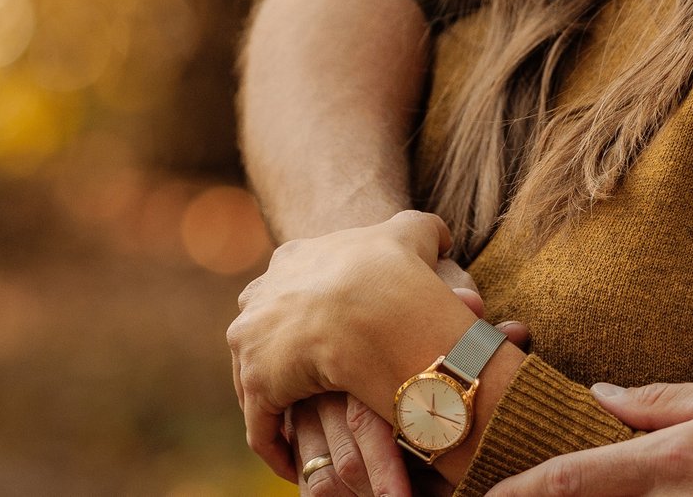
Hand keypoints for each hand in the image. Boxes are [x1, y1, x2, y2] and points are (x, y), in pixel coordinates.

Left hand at [230, 211, 478, 477]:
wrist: (370, 306)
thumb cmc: (394, 269)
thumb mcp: (410, 234)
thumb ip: (423, 231)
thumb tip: (441, 239)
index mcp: (293, 260)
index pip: (291, 288)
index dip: (308, 312)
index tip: (327, 337)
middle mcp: (262, 297)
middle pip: (265, 332)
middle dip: (281, 357)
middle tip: (313, 387)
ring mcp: (252, 341)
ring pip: (257, 379)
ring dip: (278, 405)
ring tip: (307, 430)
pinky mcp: (256, 383)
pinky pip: (261, 426)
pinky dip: (276, 445)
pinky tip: (295, 461)